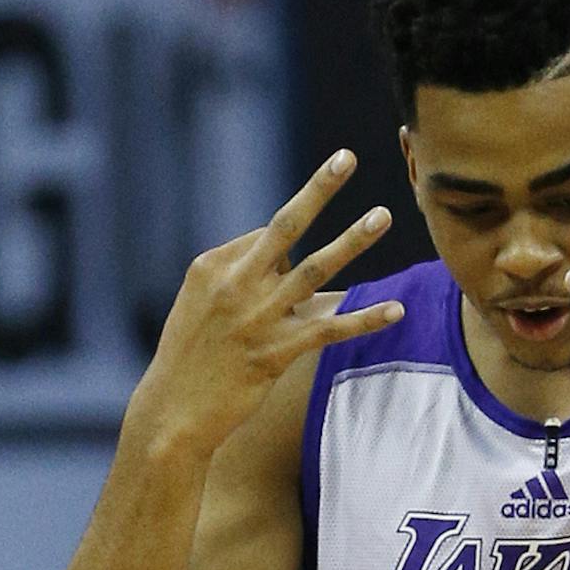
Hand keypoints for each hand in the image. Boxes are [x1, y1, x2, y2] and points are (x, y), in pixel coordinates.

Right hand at [131, 150, 402, 457]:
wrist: (174, 412)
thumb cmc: (191, 359)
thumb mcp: (200, 306)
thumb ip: (241, 279)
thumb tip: (291, 266)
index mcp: (214, 265)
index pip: (264, 236)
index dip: (286, 249)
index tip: (285, 271)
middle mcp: (236, 283)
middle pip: (285, 226)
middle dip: (318, 189)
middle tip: (347, 157)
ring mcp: (259, 317)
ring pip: (315, 270)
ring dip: (352, 241)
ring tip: (383, 215)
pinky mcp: (277, 352)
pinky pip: (330, 328)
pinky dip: (365, 318)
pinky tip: (396, 309)